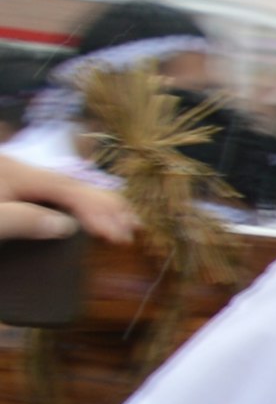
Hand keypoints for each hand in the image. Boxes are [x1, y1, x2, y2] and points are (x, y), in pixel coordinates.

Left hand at [0, 155, 133, 247]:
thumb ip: (25, 221)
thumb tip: (67, 226)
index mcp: (18, 173)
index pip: (68, 189)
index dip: (97, 210)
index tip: (116, 234)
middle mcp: (21, 168)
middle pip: (72, 184)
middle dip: (105, 204)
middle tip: (134, 226)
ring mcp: (17, 175)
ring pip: (65, 186)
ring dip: (95, 203)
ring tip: (124, 218)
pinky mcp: (13, 184)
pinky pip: (54, 191)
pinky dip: (77, 202)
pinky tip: (89, 211)